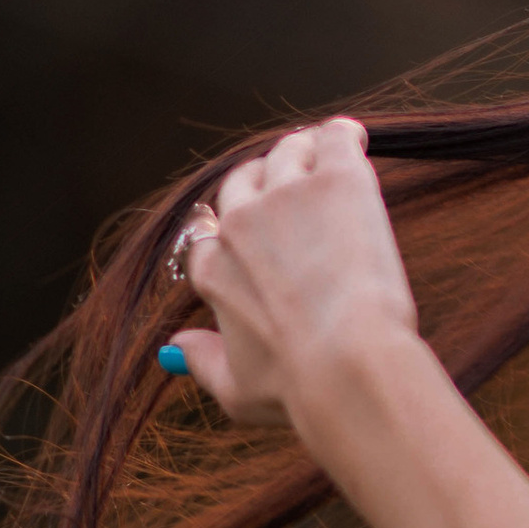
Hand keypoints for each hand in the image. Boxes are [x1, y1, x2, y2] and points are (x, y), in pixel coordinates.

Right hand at [161, 120, 419, 432]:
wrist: (348, 363)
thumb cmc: (298, 387)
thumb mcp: (237, 391)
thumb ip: (202, 363)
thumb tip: (174, 349)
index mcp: (213, 269)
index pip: (212, 231)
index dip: (239, 231)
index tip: (265, 239)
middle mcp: (240, 224)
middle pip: (243, 181)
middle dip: (267, 184)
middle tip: (298, 193)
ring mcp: (286, 195)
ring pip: (287, 152)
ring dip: (305, 156)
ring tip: (328, 167)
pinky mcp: (336, 180)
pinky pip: (333, 137)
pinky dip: (342, 136)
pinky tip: (354, 143)